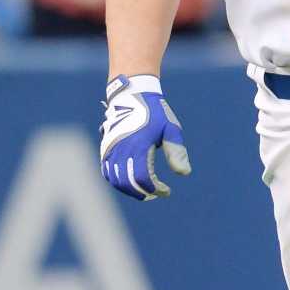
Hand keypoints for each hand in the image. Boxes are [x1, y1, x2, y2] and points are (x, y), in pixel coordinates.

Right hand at [100, 74, 190, 200]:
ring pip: (114, 179)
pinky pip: (106, 171)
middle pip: (127, 182)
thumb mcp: (171, 129)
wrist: (132, 95)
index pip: (142, 178)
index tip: (166, 191)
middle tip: (156, 193)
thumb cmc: (155, 113)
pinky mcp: (105, 148)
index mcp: (137, 146)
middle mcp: (120, 149)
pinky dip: (117, 181)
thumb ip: (176, 151)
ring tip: (144, 191)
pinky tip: (130, 183)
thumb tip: (184, 173)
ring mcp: (110, 149)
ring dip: (128, 189)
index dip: (154, 189)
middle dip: (142, 192)